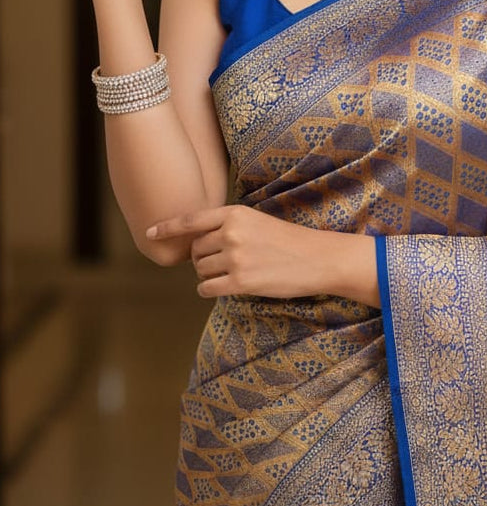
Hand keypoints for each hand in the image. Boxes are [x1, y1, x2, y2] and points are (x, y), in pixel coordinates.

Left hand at [146, 205, 378, 305]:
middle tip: (221, 263)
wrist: (317, 258)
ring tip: (230, 274)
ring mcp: (236, 258)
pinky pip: (208, 288)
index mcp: (235, 214)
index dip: (167, 227)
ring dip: (208, 276)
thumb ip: (228, 226)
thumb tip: (198, 243)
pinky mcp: (242, 281)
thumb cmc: (288, 240)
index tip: (149, 233)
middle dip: (202, 259)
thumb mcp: (257, 221)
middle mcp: (232, 233)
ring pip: (201, 270)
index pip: (191, 220)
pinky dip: (209, 290)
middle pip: (195, 250)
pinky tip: (222, 288)